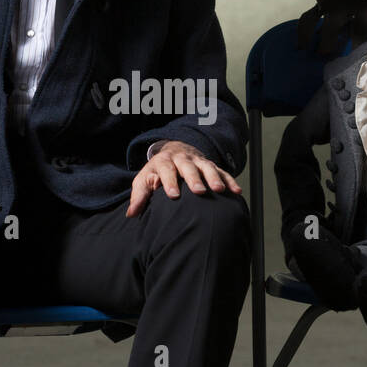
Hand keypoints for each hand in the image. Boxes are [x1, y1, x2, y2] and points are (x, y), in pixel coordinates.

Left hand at [126, 140, 241, 217]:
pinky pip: (221, 171)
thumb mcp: (144, 181)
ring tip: (219, 190)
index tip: (173, 195)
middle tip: (199, 192)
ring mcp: (198, 161)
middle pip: (188, 167)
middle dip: (194, 178)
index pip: (166, 170)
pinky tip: (236, 191)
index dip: (170, 182)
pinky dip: (229, 180)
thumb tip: (131, 214)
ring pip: (206, 167)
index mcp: (163, 162)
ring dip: (213, 177)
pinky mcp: (210, 164)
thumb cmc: (156, 173)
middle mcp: (181, 159)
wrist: (172, 152)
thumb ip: (139, 197)